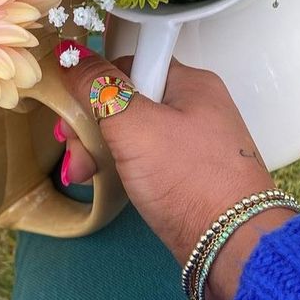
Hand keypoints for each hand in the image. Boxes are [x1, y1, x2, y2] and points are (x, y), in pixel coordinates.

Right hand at [58, 47, 297, 299]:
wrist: (232, 247)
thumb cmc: (186, 179)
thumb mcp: (135, 126)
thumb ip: (99, 88)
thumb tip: (68, 51)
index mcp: (190, 82)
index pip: (129, 64)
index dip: (96, 86)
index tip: (74, 115)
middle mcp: (194, 106)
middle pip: (126, 100)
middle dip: (91, 126)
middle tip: (76, 155)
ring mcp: (192, 142)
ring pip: (130, 132)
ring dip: (99, 150)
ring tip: (82, 175)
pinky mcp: (187, 173)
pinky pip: (144, 158)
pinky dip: (119, 168)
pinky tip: (100, 182)